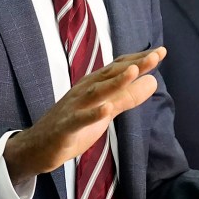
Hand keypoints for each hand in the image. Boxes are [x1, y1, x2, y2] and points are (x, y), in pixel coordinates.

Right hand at [3, 47, 165, 183]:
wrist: (36, 146)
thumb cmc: (73, 125)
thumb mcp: (105, 110)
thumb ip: (127, 96)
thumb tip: (153, 81)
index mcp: (93, 85)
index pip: (119, 68)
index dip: (139, 60)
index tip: (161, 52)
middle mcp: (84, 90)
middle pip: (111, 75)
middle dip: (134, 65)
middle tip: (156, 55)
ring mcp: (74, 107)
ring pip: (96, 92)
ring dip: (115, 82)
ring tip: (134, 72)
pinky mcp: (66, 127)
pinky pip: (80, 119)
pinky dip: (93, 114)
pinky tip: (107, 109)